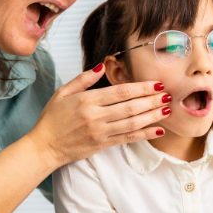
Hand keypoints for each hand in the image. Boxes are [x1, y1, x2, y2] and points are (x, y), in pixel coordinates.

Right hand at [27, 64, 171, 168]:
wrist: (44, 147)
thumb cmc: (51, 119)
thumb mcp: (62, 92)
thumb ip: (83, 79)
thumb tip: (103, 65)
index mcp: (87, 100)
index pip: (120, 92)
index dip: (141, 88)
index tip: (156, 84)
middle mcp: (96, 116)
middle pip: (130, 107)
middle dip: (152, 100)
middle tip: (168, 95)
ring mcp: (100, 132)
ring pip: (132, 123)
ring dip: (152, 116)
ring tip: (167, 110)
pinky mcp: (102, 145)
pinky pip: (127, 139)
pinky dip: (144, 135)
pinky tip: (157, 130)